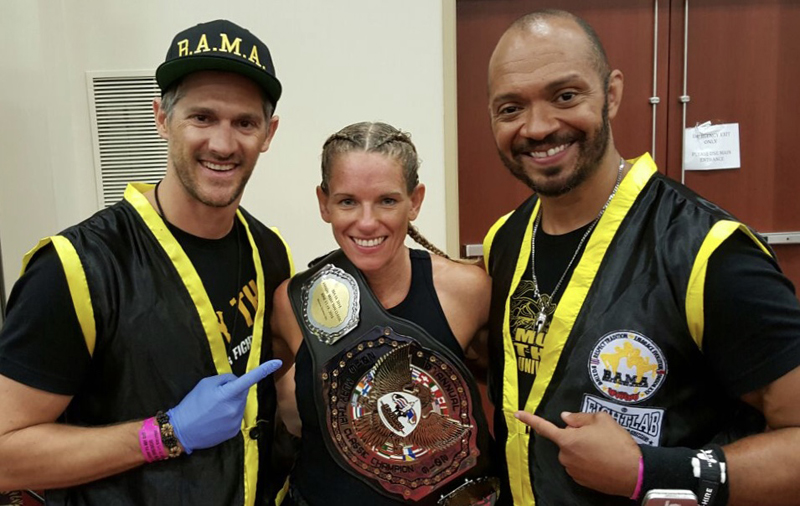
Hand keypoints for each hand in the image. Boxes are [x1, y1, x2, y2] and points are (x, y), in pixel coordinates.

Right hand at [168, 359, 281, 453]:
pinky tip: (216, 419)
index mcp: (227, 394)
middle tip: (216, 396)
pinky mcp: (234, 431)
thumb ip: (225, 379)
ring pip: (240, 405)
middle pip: (242, 392)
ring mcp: (236, 421)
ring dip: (232, 403)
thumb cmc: (192, 404)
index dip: (264, 370)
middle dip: (234, 391)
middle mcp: (235, 408)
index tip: (277, 362)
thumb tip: (237, 381)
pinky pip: (237, 417)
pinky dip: (230, 415)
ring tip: (214, 409)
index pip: (249, 379)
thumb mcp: (206, 384)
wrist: (182, 430)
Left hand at [516, 410, 640, 496]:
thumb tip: (566, 418)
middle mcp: (565, 457)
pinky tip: (603, 460)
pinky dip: (587, 461)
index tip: (516, 414)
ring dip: (583, 449)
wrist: (634, 472)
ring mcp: (573, 471)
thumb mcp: (602, 420)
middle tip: (596, 435)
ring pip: (573, 453)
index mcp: (567, 440)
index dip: (529, 419)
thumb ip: (580, 417)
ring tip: (603, 449)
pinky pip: (579, 466)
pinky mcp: (581, 481)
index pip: (544, 427)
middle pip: (566, 440)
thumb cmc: (617, 444)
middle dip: (576, 436)